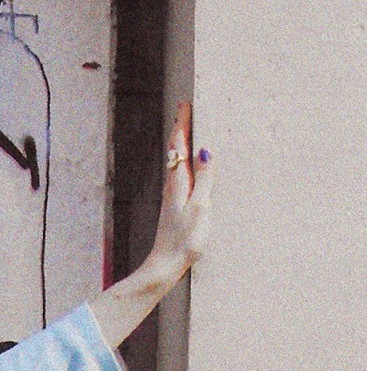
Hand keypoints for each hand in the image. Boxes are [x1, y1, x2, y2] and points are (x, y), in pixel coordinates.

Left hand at [145, 101, 212, 278]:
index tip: (185, 103)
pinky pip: (182, 178)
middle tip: (187, 110)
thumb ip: (204, 178)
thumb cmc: (184, 239)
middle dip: (182, 129)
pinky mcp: (176, 209)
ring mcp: (173, 198)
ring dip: (183, 146)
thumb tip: (205, 151)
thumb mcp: (200, 206)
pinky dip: (186, 164)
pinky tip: (191, 169)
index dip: (182, 123)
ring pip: (178, 164)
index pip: (179, 145)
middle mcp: (173, 187)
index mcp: (179, 182)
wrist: (165, 266)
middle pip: (176, 151)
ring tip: (190, 131)